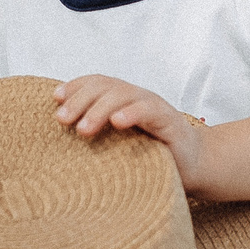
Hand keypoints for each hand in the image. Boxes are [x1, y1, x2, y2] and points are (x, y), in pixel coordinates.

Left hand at [52, 75, 206, 184]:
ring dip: (99, 109)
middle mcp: (136, 97)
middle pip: (104, 86)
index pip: (96, 83)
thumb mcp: (119, 144)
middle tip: (62, 120)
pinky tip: (117, 122)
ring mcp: (153, 106)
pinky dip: (132, 113)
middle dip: (80, 100)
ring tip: (83, 128)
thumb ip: (98, 136)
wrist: (194, 165)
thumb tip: (59, 143)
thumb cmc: (152, 156)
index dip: (75, 86)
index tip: (55, 98)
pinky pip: (148, 110)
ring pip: (122, 95)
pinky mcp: (170, 120)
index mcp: (122, 100)